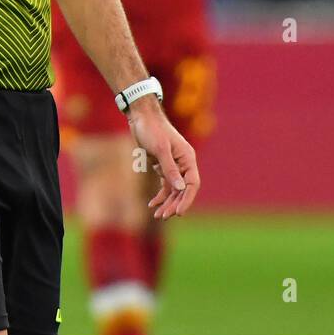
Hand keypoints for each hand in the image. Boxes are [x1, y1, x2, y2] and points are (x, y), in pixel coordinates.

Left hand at [126, 96, 200, 218]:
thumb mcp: (161, 149)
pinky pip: (165, 186)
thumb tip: (180, 188)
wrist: (141, 118)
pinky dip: (160, 196)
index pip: (192, 184)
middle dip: (174, 204)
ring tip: (157, 215)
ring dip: (167, 203)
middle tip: (163, 216)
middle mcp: (183, 164)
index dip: (187, 199)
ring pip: (174, 190)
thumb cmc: (153, 130)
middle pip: (183, 190)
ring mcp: (173, 166)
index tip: (179, 213)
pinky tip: (152, 204)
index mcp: (187, 158)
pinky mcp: (163, 166)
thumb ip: (170, 169)